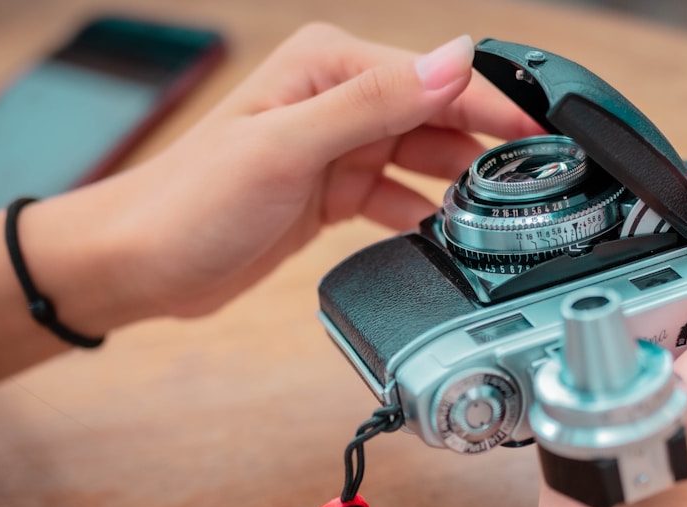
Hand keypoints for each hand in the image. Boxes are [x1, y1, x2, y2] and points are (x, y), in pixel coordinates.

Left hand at [73, 24, 541, 320]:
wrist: (141, 264)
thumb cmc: (192, 200)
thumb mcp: (289, 147)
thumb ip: (377, 102)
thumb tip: (455, 60)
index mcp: (329, 65)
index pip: (434, 76)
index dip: (494, 105)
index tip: (545, 134)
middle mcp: (338, 99)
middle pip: (438, 117)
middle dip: (485, 150)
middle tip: (532, 188)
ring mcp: (338, 148)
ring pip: (424, 160)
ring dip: (457, 186)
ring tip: (493, 218)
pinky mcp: (334, 193)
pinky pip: (399, 198)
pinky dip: (422, 216)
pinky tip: (444, 236)